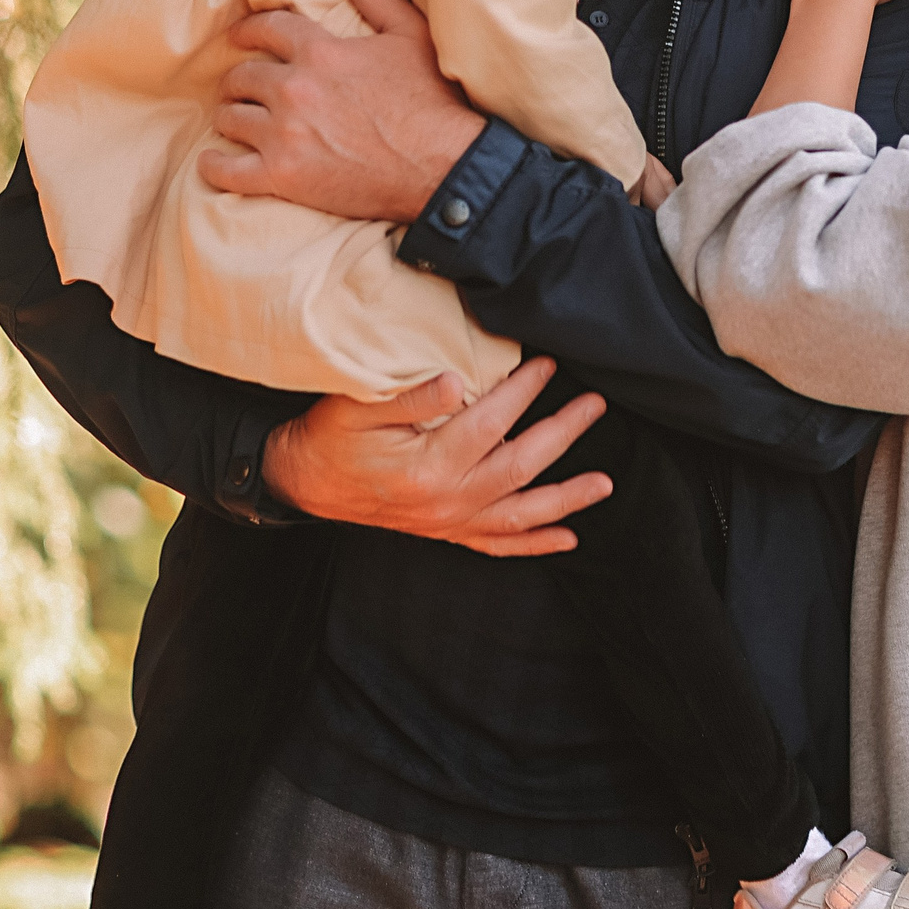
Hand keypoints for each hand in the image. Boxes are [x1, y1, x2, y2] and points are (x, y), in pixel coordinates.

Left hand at [200, 0, 487, 222]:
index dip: (248, 32)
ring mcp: (285, 134)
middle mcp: (294, 88)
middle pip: (241, 77)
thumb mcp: (410, 34)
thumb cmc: (432, 101)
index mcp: (321, 52)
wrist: (443, 166)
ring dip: (232, 118)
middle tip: (243, 91)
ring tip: (238, 123)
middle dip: (240, 82)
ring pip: (230, 118)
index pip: (266, 29)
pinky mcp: (283, 176)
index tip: (240, 39)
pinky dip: (215, 167)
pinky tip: (216, 163)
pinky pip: (226, 170)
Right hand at [260, 357, 612, 555]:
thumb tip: (455, 381)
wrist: (304, 483)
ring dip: (566, 497)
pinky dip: (535, 544)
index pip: (491, 421)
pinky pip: (499, 545)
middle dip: (564, 433)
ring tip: (605, 483)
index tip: (548, 363)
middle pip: (522, 464)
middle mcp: (447, 500)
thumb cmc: (330, 438)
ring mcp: (450, 522)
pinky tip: (567, 539)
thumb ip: (410, 398)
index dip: (524, 390)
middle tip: (595, 404)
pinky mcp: (447, 533)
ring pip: (522, 513)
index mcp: (429, 465)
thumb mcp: (357, 407)